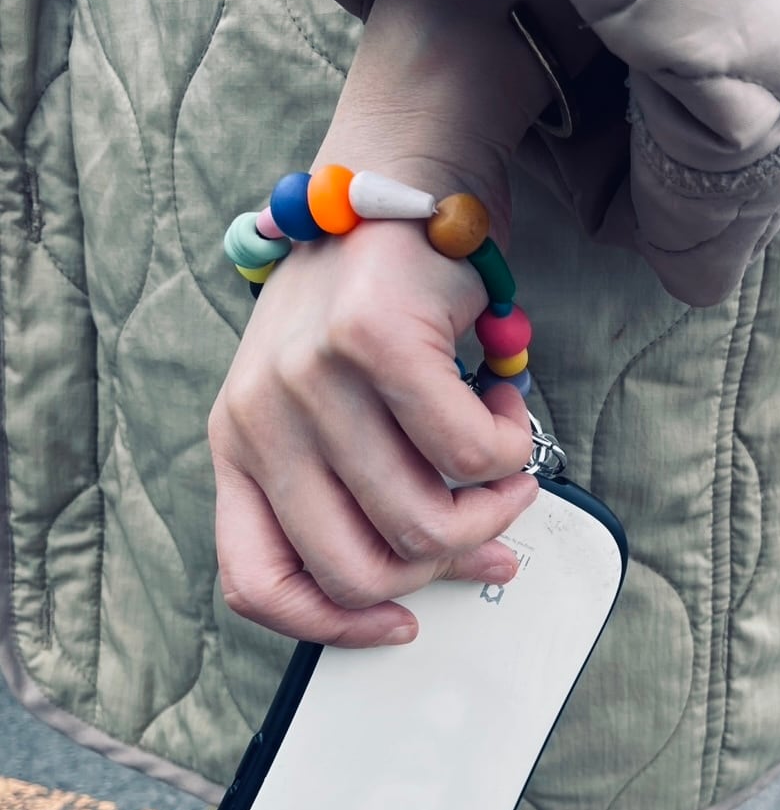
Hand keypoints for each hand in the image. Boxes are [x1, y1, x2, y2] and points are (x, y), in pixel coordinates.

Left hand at [208, 212, 536, 647]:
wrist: (395, 181)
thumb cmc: (371, 305)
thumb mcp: (328, 407)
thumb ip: (361, 487)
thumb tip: (458, 562)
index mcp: (239, 446)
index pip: (259, 582)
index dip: (334, 628)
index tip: (401, 624)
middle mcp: (260, 417)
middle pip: (356, 568)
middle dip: (442, 563)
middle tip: (487, 525)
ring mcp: (310, 378)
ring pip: (420, 517)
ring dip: (492, 506)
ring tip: (507, 463)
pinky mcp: (375, 341)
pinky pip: (468, 451)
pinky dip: (509, 446)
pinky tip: (507, 406)